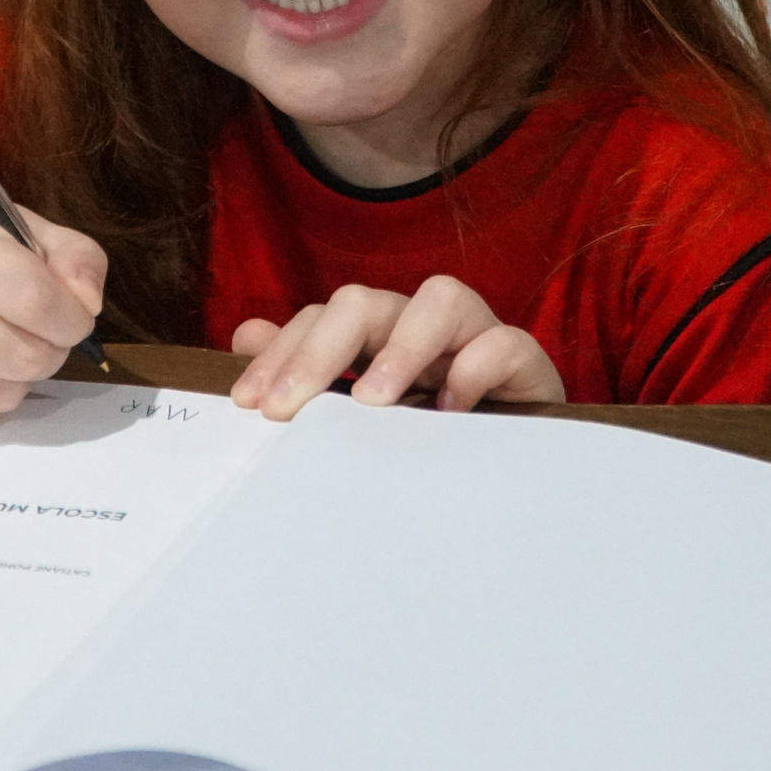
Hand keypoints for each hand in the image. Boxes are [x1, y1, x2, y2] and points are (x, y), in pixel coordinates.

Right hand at [0, 196, 105, 431]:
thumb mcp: (26, 229)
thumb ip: (76, 257)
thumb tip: (88, 307)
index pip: (34, 300)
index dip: (72, 318)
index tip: (75, 317)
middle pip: (23, 357)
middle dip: (52, 351)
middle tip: (41, 333)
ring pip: (1, 396)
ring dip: (22, 380)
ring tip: (6, 347)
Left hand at [228, 277, 563, 420]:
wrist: (518, 472)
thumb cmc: (432, 437)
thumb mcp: (362, 413)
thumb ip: (308, 372)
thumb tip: (244, 334)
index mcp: (379, 335)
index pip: (321, 319)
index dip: (282, 354)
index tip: (250, 405)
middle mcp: (422, 325)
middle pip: (365, 303)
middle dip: (319, 352)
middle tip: (286, 409)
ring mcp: (477, 336)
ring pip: (441, 298)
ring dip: (400, 347)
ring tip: (370, 403)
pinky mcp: (526, 363)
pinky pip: (504, 343)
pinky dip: (474, 369)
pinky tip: (448, 412)